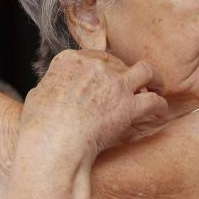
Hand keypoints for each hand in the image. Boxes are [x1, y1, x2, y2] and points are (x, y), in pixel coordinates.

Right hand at [19, 50, 168, 158]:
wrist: (54, 142)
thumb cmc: (40, 125)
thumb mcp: (37, 97)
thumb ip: (48, 88)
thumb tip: (47, 91)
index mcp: (70, 60)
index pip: (93, 57)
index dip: (102, 68)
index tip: (105, 77)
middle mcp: (95, 67)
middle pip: (119, 63)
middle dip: (125, 74)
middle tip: (130, 87)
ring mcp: (115, 84)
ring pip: (145, 71)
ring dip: (153, 79)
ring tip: (156, 87)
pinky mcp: (129, 106)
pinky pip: (154, 101)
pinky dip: (160, 106)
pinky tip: (161, 112)